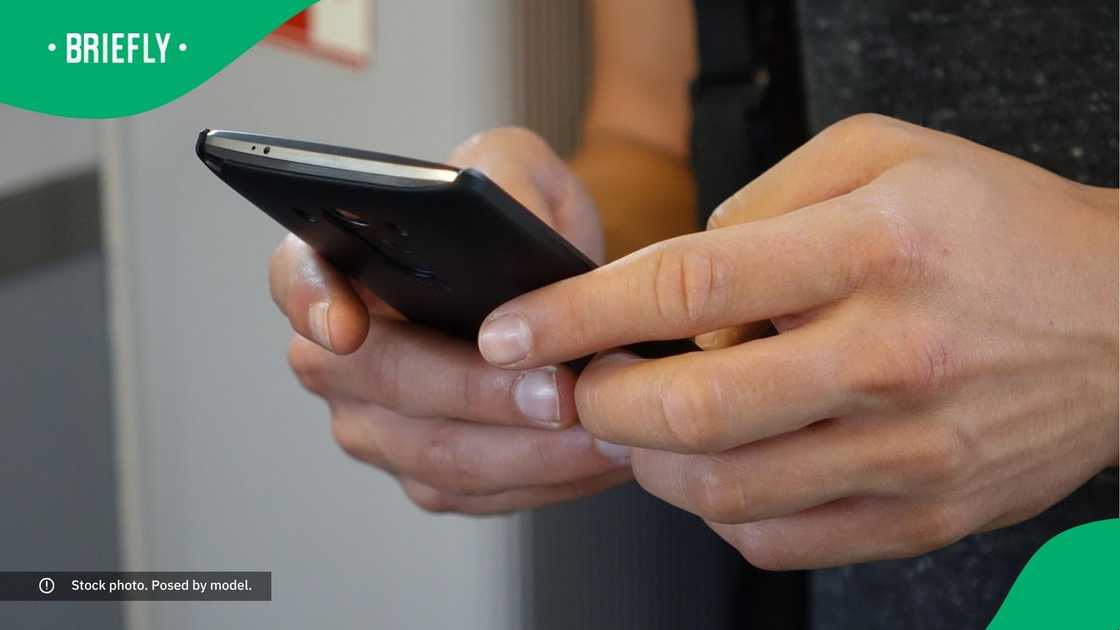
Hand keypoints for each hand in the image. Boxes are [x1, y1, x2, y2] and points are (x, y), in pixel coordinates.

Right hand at [274, 127, 629, 514]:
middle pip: (386, 383)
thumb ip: (506, 176)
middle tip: (559, 390)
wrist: (553, 286)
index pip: (297, 281)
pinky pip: (480, 494)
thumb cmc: (517, 221)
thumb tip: (510, 220)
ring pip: (438, 456)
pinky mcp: (427, 475)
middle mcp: (340, 356)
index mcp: (336, 266)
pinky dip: (547, 480)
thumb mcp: (517, 167)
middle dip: (478, 393)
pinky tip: (598, 457)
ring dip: (529, 450)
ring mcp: (377, 426)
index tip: (346, 327)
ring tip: (603, 429)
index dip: (314, 305)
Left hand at [476, 114, 1118, 565]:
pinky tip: (716, 464)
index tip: (517, 328)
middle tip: (576, 384)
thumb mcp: (887, 157)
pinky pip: (778, 538)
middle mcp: (890, 356)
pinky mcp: (920, 513)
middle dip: (599, 403)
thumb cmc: (1001, 233)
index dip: (578, 313)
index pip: (687, 286)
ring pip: (723, 491)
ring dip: (647, 462)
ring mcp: (908, 449)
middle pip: (693, 409)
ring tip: (640, 421)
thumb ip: (767, 202)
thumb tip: (681, 274)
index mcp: (874, 250)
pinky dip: (715, 509)